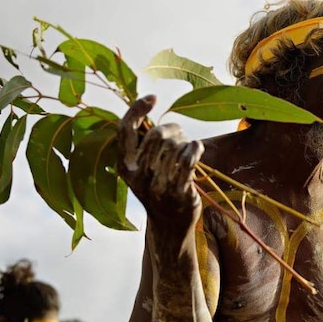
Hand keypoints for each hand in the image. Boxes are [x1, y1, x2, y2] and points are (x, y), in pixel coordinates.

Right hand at [118, 95, 203, 225]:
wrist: (170, 224)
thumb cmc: (158, 187)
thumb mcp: (141, 168)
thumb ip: (142, 143)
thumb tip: (146, 107)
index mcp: (124, 166)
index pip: (124, 129)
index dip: (136, 109)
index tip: (153, 97)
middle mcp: (138, 176)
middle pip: (156, 134)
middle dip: (172, 129)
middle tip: (180, 136)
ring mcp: (158, 185)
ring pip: (175, 146)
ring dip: (185, 142)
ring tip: (188, 149)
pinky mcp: (178, 193)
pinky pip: (188, 160)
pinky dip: (195, 149)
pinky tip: (197, 147)